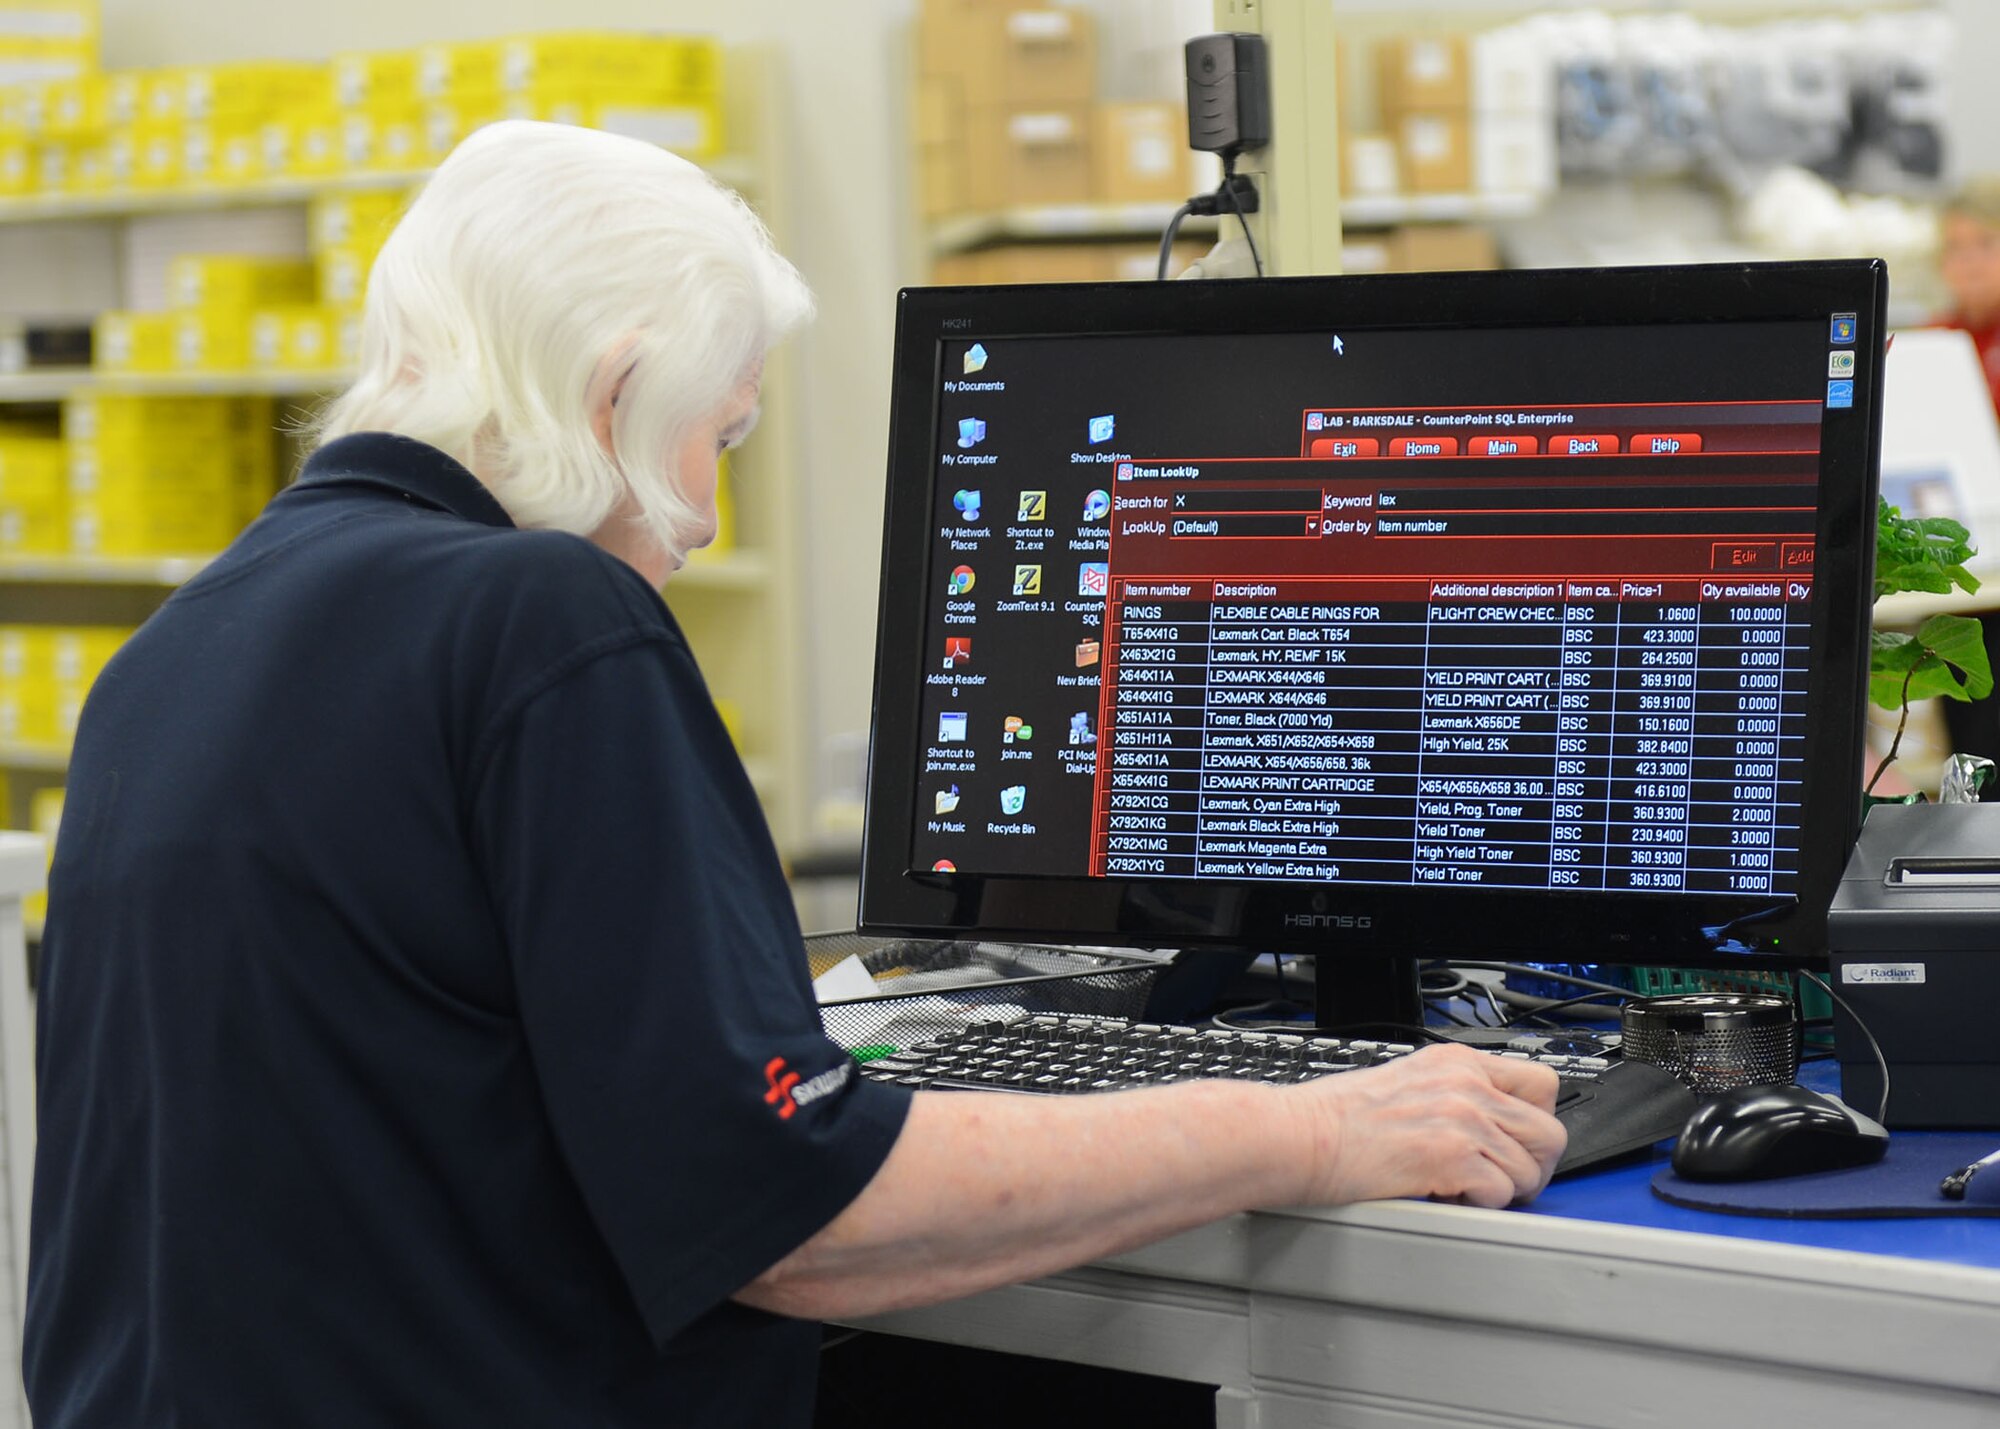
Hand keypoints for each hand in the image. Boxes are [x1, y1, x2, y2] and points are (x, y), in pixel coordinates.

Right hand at [1283, 1044, 1566, 1209]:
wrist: (1298, 1136)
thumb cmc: (1336, 1117)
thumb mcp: (1407, 1080)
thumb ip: (1454, 1093)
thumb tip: (1491, 1125)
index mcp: (1456, 1062)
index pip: (1541, 1084)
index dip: (1536, 1122)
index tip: (1516, 1143)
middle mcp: (1465, 1085)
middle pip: (1549, 1133)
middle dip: (1532, 1166)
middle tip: (1502, 1181)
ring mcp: (1460, 1119)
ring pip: (1529, 1170)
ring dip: (1502, 1190)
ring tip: (1462, 1189)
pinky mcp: (1450, 1157)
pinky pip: (1500, 1193)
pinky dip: (1477, 1205)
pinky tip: (1445, 1195)